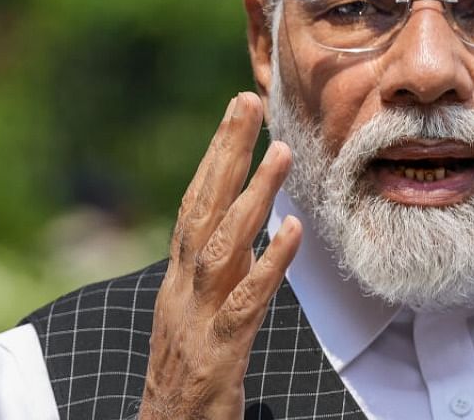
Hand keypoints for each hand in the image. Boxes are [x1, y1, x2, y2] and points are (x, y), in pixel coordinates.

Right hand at [139, 92, 301, 419]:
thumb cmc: (191, 372)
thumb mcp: (203, 309)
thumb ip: (224, 267)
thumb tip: (256, 225)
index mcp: (180, 275)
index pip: (196, 201)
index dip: (216, 153)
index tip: (238, 108)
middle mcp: (182, 288)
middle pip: (202, 208)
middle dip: (225, 152)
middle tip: (248, 102)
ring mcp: (196, 319)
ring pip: (222, 248)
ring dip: (252, 197)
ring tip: (281, 154)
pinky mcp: (218, 353)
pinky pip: (245, 303)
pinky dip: (269, 265)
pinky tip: (293, 232)